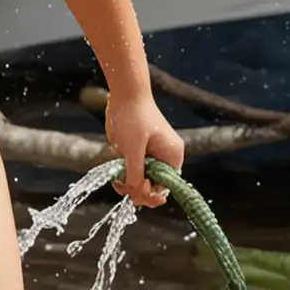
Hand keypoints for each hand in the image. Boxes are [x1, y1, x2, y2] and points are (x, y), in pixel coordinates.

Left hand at [105, 92, 184, 207]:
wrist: (124, 95)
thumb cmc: (133, 116)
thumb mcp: (133, 148)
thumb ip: (136, 171)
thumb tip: (136, 193)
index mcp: (172, 156)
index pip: (167, 185)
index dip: (153, 194)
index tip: (138, 194)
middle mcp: (164, 158)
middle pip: (155, 185)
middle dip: (140, 191)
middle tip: (124, 188)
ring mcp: (150, 155)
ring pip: (142, 180)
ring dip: (130, 185)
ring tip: (118, 182)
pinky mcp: (137, 152)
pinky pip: (133, 171)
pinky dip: (125, 176)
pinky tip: (116, 178)